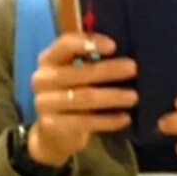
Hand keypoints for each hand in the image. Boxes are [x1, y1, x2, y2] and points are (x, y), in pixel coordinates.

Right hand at [28, 32, 138, 165]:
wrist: (52, 133)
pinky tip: (125, 118)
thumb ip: (90, 59)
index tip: (114, 46)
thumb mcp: (75, 73)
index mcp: (48, 59)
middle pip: (79, 72)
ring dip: (112, 96)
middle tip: (133, 68)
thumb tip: (123, 48)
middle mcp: (43, 79)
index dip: (89, 42)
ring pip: (83, 97)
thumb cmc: (71, 94)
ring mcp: (45, 103)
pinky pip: (84, 122)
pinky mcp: (52, 125)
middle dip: (109, 70)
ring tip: (133, 97)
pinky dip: (107, 120)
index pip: (66, 44)